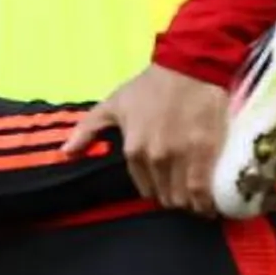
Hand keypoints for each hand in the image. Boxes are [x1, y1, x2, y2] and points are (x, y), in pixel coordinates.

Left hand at [69, 64, 226, 214]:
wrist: (188, 69)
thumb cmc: (149, 87)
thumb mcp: (112, 105)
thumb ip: (87, 129)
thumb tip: (64, 152)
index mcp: (133, 150)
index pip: (145, 190)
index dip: (156, 192)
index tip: (165, 190)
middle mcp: (155, 158)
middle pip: (166, 197)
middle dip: (173, 199)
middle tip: (183, 194)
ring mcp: (182, 157)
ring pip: (184, 198)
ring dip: (190, 204)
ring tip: (198, 202)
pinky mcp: (206, 153)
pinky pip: (204, 190)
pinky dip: (206, 202)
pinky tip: (211, 206)